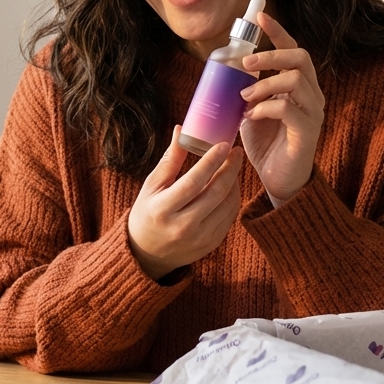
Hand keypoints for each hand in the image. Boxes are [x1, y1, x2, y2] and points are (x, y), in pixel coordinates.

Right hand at [127, 126, 243, 279]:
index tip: (224, 144)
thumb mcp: (151, 185)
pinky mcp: (211, 244)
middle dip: (230, 168)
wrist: (147, 253)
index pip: (193, 181)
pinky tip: (230, 186)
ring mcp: (199, 238)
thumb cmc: (148, 212)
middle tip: (236, 152)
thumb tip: (181, 129)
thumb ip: (169, 159)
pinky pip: (230, 217)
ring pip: (227, 205)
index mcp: (163, 209)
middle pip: (216, 192)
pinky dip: (233, 199)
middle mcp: (182, 227)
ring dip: (234, 182)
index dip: (211, 161)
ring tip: (232, 166)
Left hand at [239, 12, 324, 204]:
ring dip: (264, 84)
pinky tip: (251, 115)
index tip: (260, 16)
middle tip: (246, 62)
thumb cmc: (266, 144)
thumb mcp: (251, 109)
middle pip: (299, 58)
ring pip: (294, 80)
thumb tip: (223, 68)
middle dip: (271, 55)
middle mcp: (311, 95)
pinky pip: (288, 109)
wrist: (278, 180)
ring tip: (244, 96)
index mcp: (299, 86)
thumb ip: (245, 88)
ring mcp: (313, 113)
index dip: (278, 31)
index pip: (293, 49)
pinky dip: (265, 107)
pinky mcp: (307, 132)